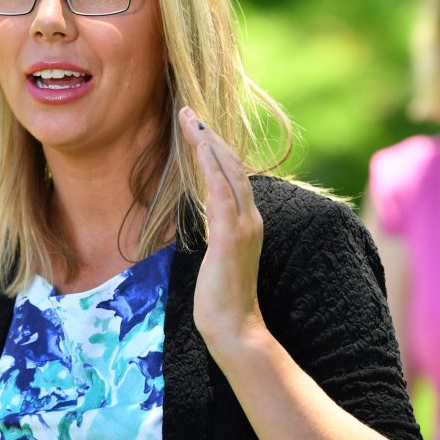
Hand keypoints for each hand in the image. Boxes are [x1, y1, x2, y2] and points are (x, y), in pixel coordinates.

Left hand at [178, 106, 265, 347]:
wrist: (235, 328)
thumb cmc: (222, 295)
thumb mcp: (219, 253)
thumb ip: (218, 228)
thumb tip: (208, 212)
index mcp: (248, 220)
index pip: (233, 174)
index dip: (216, 147)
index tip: (197, 126)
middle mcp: (251, 217)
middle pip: (232, 165)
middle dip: (210, 136)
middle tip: (188, 112)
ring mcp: (244, 226)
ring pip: (229, 173)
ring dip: (209, 144)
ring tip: (190, 120)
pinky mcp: (231, 238)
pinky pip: (223, 195)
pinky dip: (213, 170)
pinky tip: (202, 150)